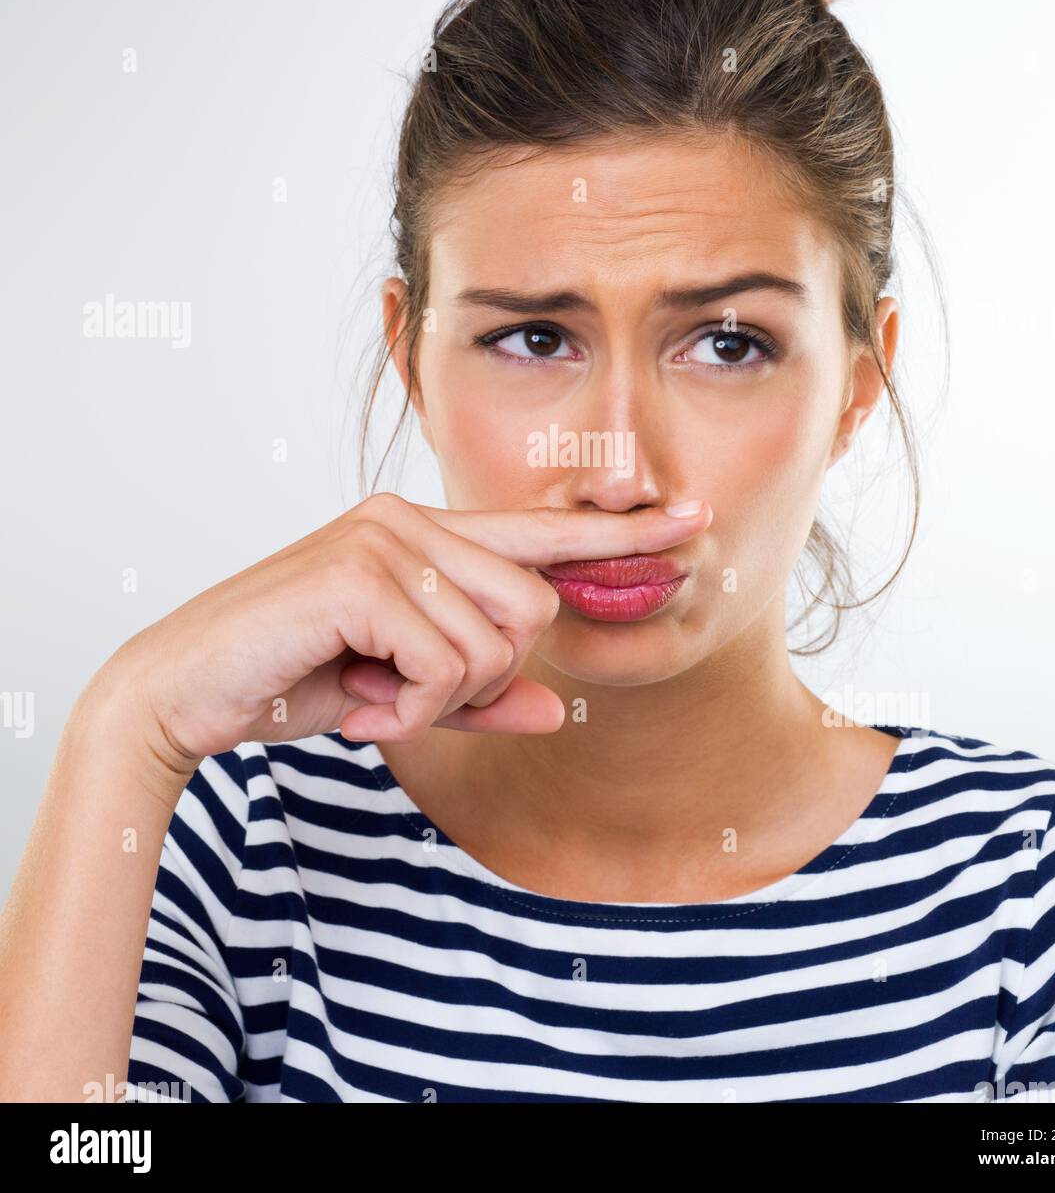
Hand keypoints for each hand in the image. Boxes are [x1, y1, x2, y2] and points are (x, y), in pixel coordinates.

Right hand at [105, 493, 712, 764]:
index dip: (621, 533)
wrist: (185, 691)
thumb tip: (560, 712)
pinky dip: (411, 708)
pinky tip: (357, 702)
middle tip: (406, 695)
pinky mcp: (359, 570)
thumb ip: (482, 696)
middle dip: (482, 676)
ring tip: (374, 696)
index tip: (693, 519)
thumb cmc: (293, 676)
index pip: (542, 530)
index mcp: (425, 534)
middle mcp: (411, 519)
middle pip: (531, 607)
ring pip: (494, 640)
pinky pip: (444, 663)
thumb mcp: (404, 693)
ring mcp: (384, 536)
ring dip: (438, 699)